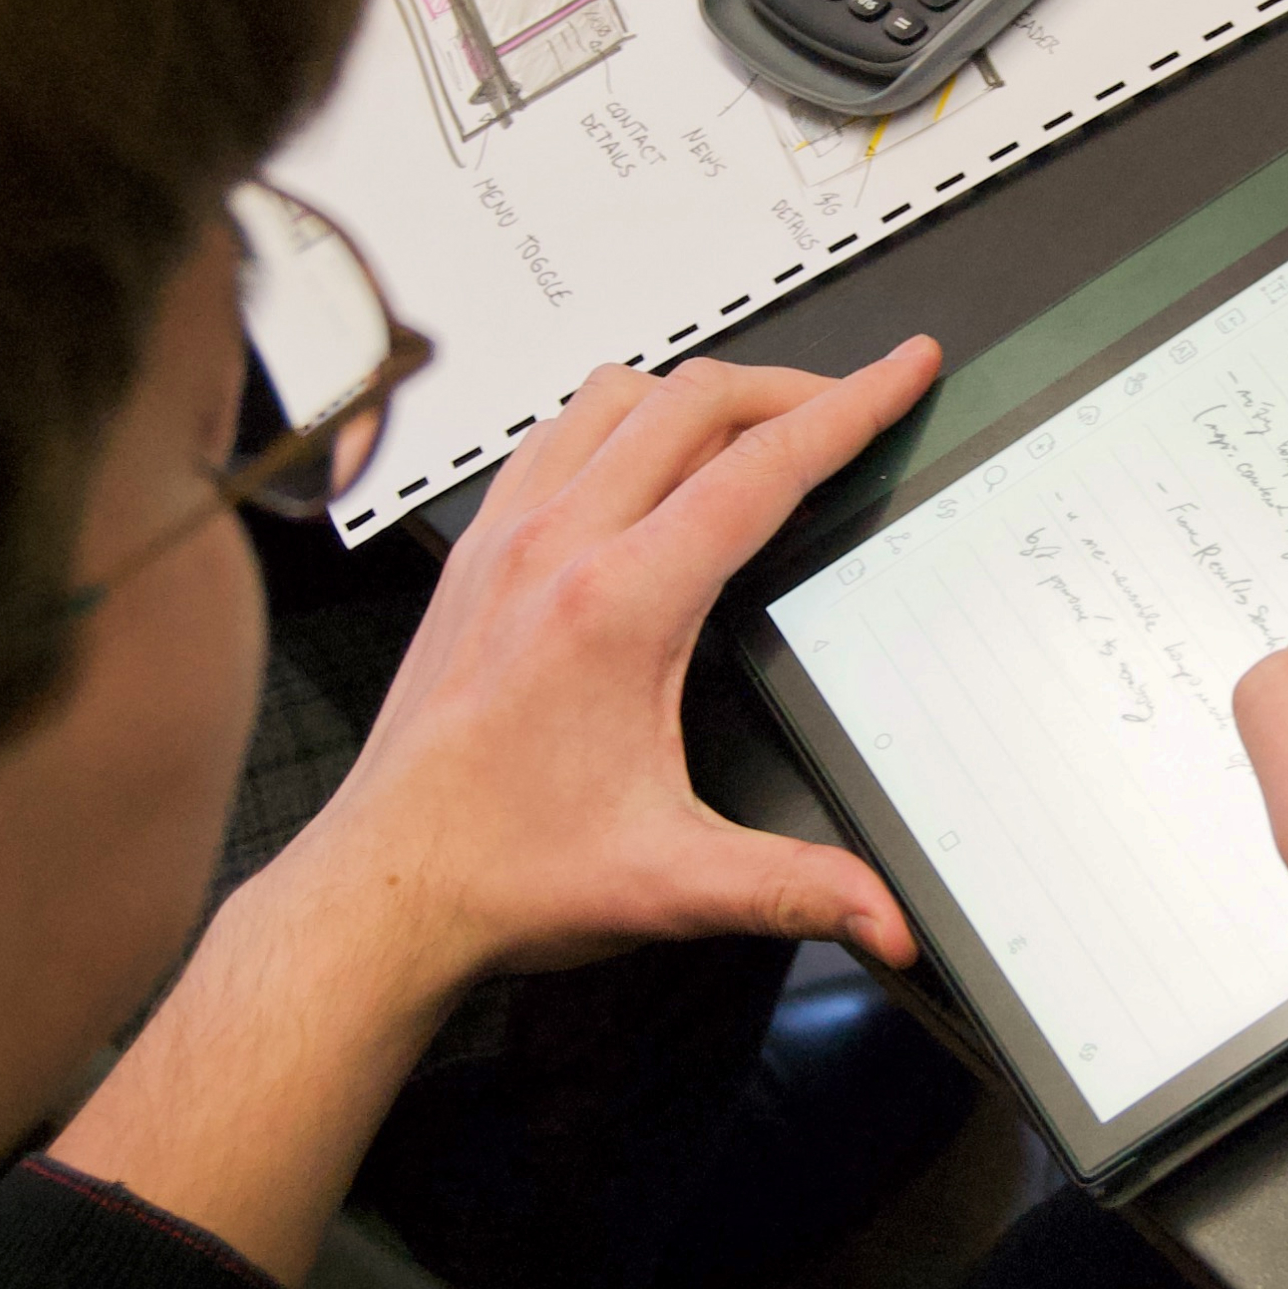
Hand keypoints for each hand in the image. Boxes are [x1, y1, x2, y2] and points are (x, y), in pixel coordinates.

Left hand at [55, 342, 937, 1282]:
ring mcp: (507, 541)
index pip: (760, 468)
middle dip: (792, 386)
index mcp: (617, 605)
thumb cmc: (502, 870)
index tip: (903, 370)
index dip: (850, 409)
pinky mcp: (475, 556)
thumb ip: (795, 891)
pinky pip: (554, 436)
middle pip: (694, 401)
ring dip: (699, 392)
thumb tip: (885, 918)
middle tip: (853, 402)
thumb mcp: (672, 883)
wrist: (384, 888)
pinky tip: (644, 459)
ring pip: (615, 397)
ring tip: (758, 422)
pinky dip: (619, 420)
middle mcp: (556, 549)